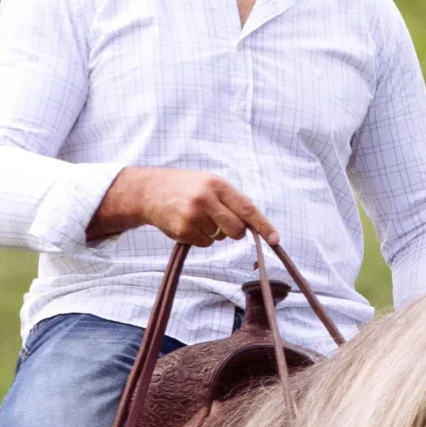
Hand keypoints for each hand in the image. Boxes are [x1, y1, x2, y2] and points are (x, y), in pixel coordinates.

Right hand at [89, 167, 279, 250]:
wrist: (149, 191)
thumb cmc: (186, 186)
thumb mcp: (209, 183)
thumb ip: (231, 200)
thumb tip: (253, 223)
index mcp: (217, 184)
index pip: (246, 208)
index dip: (263, 225)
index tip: (276, 239)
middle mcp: (206, 199)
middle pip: (236, 230)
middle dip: (235, 232)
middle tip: (222, 223)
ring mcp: (193, 216)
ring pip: (220, 238)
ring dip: (214, 232)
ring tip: (197, 216)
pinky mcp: (183, 231)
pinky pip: (205, 243)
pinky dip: (201, 237)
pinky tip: (188, 223)